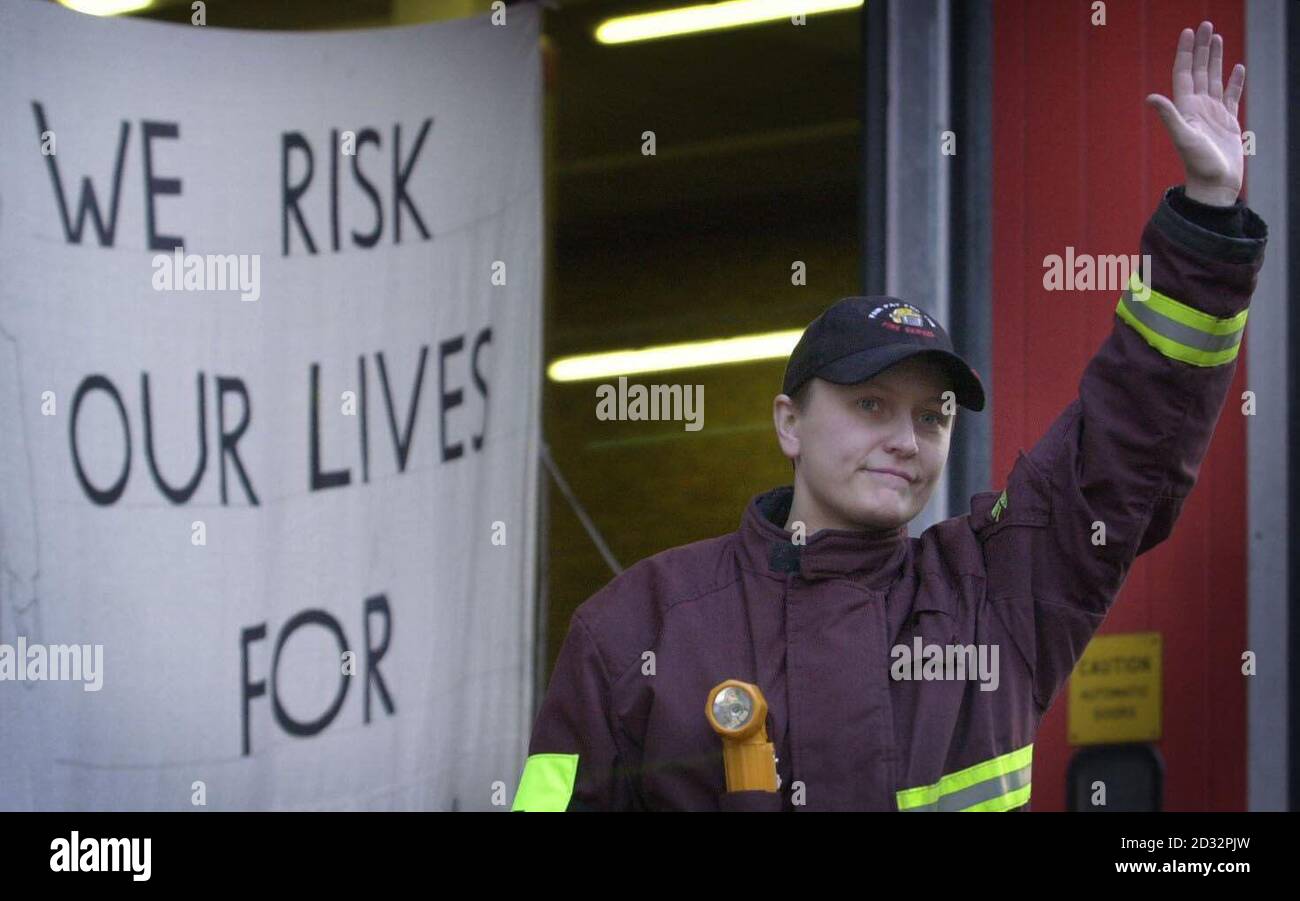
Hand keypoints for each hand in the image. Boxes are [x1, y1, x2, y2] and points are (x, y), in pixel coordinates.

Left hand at [1145, 21, 1244, 206]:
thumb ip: (1169, 116)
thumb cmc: (1198, 164)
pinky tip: (1237, 67)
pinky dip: (1235, 81)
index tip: (1189, 32)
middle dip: (1202, 48)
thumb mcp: (1183, 137)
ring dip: (1216, 59)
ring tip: (1217, 38)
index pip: (1185, 73)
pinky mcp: (1228, 121)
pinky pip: (1232, 95)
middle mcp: (1198, 108)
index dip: (1186, 52)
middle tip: (1206, 25)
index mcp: (1186, 108)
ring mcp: (1214, 114)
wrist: (1214, 184)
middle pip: (1200, 71)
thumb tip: (1150, 97)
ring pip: (1215, 79)